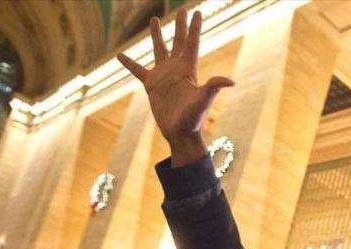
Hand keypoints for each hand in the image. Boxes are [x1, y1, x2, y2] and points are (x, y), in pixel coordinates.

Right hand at [117, 8, 234, 166]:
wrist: (180, 134)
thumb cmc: (193, 119)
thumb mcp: (203, 101)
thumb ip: (213, 88)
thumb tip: (231, 81)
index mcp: (189, 69)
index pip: (192, 42)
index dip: (194, 27)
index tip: (196, 12)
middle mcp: (177, 69)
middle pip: (178, 41)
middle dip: (180, 25)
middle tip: (182, 9)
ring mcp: (163, 76)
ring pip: (159, 50)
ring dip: (156, 35)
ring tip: (154, 20)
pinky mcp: (151, 85)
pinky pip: (138, 70)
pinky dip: (129, 63)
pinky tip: (120, 55)